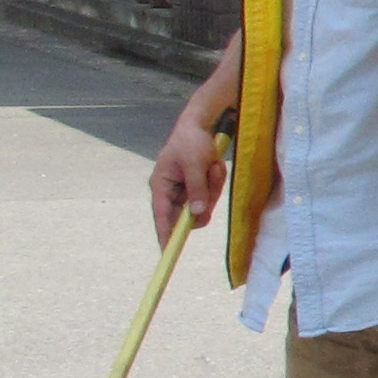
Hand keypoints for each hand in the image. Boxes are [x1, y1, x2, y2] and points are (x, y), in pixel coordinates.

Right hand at [151, 112, 226, 243]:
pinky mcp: (197, 186)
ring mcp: (184, 189)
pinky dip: (216, 181)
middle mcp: (170, 191)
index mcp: (161, 185)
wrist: (201, 125)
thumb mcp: (196, 164)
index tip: (168, 251)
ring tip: (212, 164)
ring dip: (213, 185)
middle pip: (189, 212)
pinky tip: (214, 165)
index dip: (166, 234)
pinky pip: (211, 194)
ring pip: (204, 203)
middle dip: (205, 196)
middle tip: (210, 173)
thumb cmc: (192, 142)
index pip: (161, 216)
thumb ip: (196, 190)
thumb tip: (196, 215)